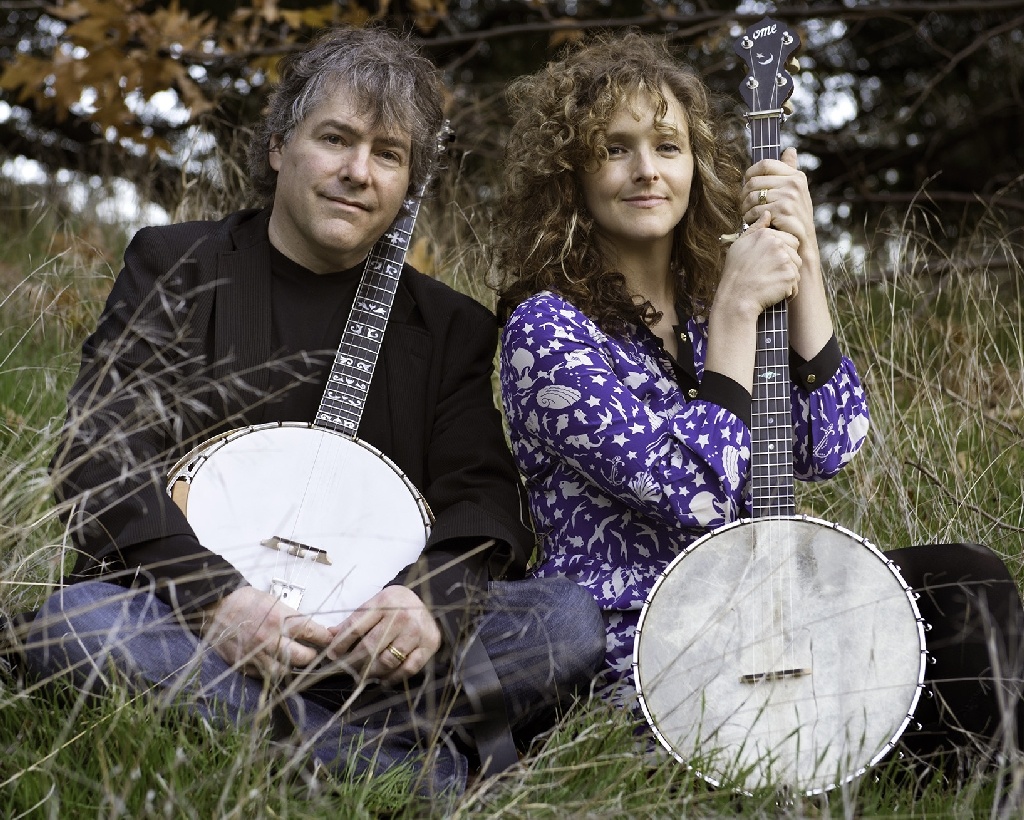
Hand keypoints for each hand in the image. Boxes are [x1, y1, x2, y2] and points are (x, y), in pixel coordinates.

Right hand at [201, 585, 333, 680]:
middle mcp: (270, 640)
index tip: (330, 639)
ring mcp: (257, 655)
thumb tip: (308, 628)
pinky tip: (275, 663)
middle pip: (302, 657)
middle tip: (313, 652)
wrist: (215, 608)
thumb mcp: (273, 601)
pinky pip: (264, 675)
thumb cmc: (245, 601)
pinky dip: (272, 671)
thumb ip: (290, 616)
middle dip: (312, 655)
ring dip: (292, 666)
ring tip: (293, 659)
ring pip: (284, 671)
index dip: (325, 637)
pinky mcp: (245, 665)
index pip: (313, 632)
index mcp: (280, 620)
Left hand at [326, 585, 440, 684]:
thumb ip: (354, 620)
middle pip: (370, 647)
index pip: (356, 627)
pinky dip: (393, 677)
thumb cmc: (398, 604)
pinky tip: (383, 679)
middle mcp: (401, 617)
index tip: (332, 655)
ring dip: (371, 672)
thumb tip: (329, 635)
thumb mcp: (376, 603)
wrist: (431, 599)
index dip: (341, 644)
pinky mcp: (428, 645)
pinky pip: (407, 669)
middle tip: (347, 669)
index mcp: (385, 602)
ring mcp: (415, 632)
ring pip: (387, 661)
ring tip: (363, 674)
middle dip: (354, 661)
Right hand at [719, 210, 802, 315]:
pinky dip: (787, 290)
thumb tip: (768, 213)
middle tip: (768, 274)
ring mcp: (785, 260)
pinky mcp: (790, 276)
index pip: (788, 239)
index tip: (766, 264)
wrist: (736, 298)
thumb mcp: (740, 245)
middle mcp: (777, 244)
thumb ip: (756, 228)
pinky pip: (796, 283)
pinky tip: (772, 291)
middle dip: (787, 263)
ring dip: (787, 277)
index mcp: (766, 234)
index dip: (780, 252)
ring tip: (769, 283)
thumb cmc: (735, 273)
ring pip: (796, 267)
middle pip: (795, 252)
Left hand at [742, 147, 816, 252]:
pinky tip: (753, 223)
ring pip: (752, 197)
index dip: (750, 173)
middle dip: (744, 195)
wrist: (802, 243)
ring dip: (745, 208)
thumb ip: (790, 171)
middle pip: (754, 182)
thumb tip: (790, 150)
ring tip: (748, 215)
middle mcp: (794, 184)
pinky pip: (755, 211)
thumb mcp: (795, 191)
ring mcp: (789, 197)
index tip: (746, 183)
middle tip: (744, 205)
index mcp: (795, 176)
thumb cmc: (794, 217)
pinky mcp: (782, 211)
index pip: (764, 164)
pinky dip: (749, 218)